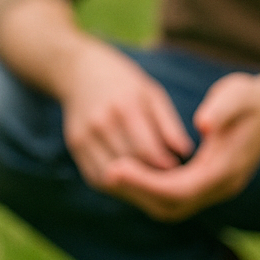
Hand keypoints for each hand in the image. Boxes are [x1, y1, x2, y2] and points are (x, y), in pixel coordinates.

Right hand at [58, 40, 194, 192]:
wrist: (81, 71)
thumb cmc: (125, 84)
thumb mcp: (152, 94)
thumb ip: (168, 123)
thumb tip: (185, 152)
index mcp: (125, 107)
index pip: (147, 150)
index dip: (165, 166)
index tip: (180, 172)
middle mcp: (101, 122)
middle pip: (129, 165)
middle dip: (152, 179)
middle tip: (170, 185)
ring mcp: (84, 135)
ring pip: (111, 176)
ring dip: (133, 187)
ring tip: (151, 188)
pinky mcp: (74, 145)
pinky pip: (95, 176)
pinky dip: (114, 185)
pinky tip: (130, 182)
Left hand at [106, 70, 259, 221]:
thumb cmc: (252, 98)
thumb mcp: (238, 94)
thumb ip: (222, 109)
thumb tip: (204, 124)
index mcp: (227, 169)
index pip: (180, 190)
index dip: (145, 182)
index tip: (116, 167)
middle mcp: (221, 186)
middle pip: (172, 206)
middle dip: (138, 192)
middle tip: (107, 172)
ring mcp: (215, 188)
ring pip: (172, 206)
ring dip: (141, 194)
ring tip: (113, 172)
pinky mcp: (208, 182)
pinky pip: (174, 196)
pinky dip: (150, 189)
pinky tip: (130, 170)